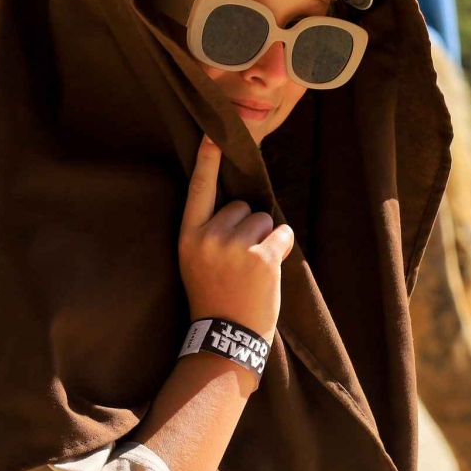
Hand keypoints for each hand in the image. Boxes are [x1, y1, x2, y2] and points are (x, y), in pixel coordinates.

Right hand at [179, 136, 295, 338]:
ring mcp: (235, 246)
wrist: (225, 337)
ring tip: (250, 269)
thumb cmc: (214, 294)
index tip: (212, 133)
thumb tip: (238, 200)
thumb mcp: (197, 259)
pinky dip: (281, 247)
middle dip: (246, 227)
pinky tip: (268, 270)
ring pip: (264, 219)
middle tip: (237, 262)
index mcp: (188, 236)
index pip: (198, 190)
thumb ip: (209, 229)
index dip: (206, 160)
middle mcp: (209, 237)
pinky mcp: (262, 257)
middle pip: (242, 206)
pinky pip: (282, 233)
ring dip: (264, 239)